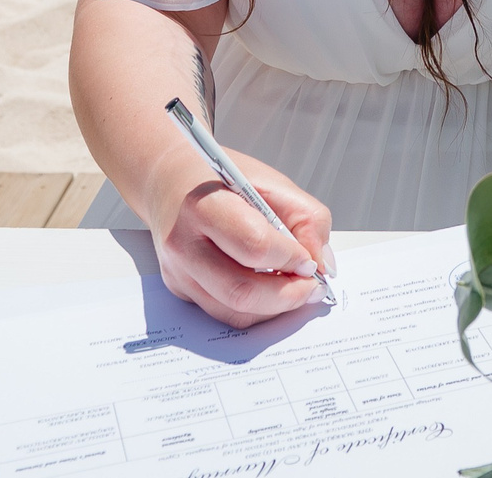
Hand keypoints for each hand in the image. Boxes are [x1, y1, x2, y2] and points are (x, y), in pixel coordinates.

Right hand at [150, 146, 335, 327]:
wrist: (169, 181)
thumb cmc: (220, 179)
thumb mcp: (270, 182)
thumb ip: (306, 219)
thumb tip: (322, 263)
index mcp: (204, 206)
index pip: (254, 245)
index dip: (291, 258)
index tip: (311, 261)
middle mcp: (183, 244)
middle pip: (241, 290)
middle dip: (288, 295)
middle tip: (312, 287)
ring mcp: (178, 272)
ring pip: (233, 311)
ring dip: (274, 308)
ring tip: (295, 288)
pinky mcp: (180, 289)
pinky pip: (224, 311)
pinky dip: (255, 308)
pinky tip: (270, 289)